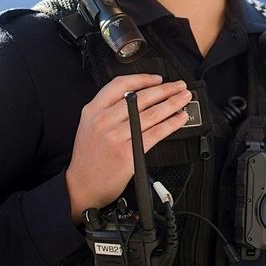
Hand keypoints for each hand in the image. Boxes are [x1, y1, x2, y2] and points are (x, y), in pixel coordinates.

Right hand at [65, 74, 191, 222]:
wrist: (81, 186)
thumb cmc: (88, 157)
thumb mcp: (89, 125)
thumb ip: (109, 109)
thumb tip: (140, 96)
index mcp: (93, 111)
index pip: (120, 85)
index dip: (142, 79)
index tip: (157, 79)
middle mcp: (103, 121)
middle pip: (140, 98)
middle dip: (165, 90)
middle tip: (179, 86)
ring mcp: (116, 137)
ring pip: (151, 114)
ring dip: (172, 104)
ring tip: (184, 98)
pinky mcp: (128, 153)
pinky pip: (156, 134)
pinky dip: (171, 124)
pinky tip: (180, 119)